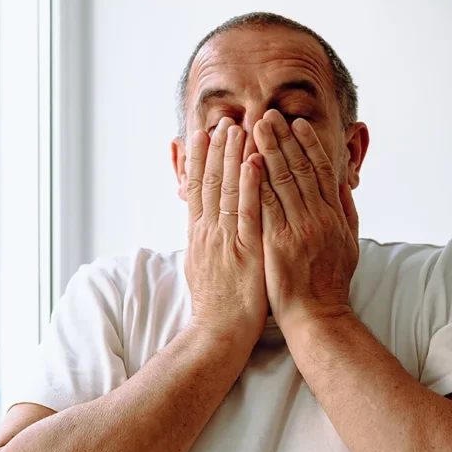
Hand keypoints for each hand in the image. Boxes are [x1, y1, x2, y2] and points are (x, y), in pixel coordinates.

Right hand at [184, 117, 267, 342]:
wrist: (219, 332)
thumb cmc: (217, 303)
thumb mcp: (202, 264)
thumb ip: (203, 239)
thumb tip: (200, 221)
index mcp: (199, 234)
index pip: (197, 187)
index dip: (200, 158)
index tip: (203, 133)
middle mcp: (208, 231)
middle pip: (210, 181)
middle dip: (217, 148)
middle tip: (224, 120)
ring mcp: (225, 239)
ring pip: (227, 189)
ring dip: (232, 156)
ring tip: (238, 128)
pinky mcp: (244, 250)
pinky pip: (247, 211)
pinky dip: (250, 185)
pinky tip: (254, 162)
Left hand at [249, 110, 359, 329]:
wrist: (318, 316)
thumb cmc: (331, 283)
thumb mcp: (349, 244)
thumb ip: (346, 211)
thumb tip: (342, 184)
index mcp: (334, 215)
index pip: (321, 170)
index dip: (309, 144)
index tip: (296, 123)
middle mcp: (318, 218)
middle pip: (300, 168)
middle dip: (283, 138)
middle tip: (268, 114)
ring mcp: (298, 229)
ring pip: (282, 181)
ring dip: (266, 150)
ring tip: (253, 127)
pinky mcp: (278, 243)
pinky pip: (265, 205)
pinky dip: (256, 181)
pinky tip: (245, 162)